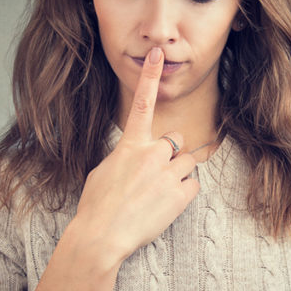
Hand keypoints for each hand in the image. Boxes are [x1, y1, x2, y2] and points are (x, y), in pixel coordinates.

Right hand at [73, 46, 200, 263]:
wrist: (102, 236)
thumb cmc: (96, 206)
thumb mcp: (104, 172)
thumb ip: (125, 158)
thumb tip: (136, 158)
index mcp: (130, 145)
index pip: (142, 103)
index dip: (150, 76)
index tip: (157, 54)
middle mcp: (152, 153)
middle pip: (176, 140)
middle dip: (170, 155)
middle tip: (154, 177)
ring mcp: (168, 173)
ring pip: (187, 163)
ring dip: (177, 176)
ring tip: (157, 195)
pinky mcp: (180, 194)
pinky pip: (193, 185)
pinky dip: (184, 194)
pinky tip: (165, 206)